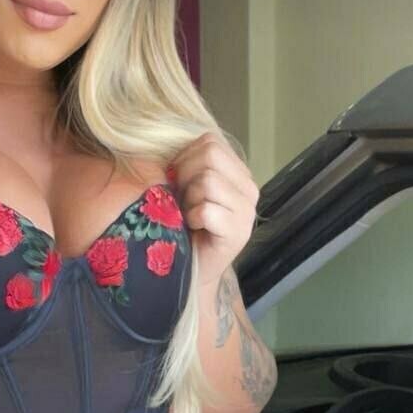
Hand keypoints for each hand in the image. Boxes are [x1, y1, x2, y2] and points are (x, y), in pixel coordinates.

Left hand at [167, 132, 259, 287]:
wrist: (189, 270)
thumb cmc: (183, 226)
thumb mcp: (184, 187)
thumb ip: (186, 164)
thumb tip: (164, 148)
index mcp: (237, 173)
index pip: (210, 142)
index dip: (184, 157)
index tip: (177, 182)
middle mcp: (248, 188)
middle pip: (210, 155)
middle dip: (185, 176)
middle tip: (183, 201)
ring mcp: (247, 211)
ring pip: (208, 181)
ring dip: (188, 200)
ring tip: (189, 216)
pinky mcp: (239, 232)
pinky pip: (207, 210)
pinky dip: (192, 218)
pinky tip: (195, 228)